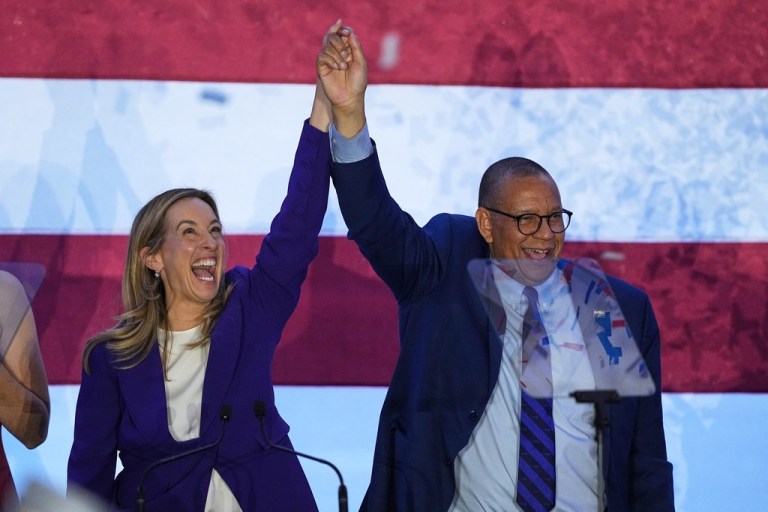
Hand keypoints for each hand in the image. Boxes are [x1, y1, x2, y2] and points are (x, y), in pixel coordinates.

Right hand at [317, 19, 367, 136]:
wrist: (349, 98)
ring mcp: (329, 60)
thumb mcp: (360, 62)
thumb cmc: (358, 82)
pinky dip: (330, 60)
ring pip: (327, 46)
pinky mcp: (322, 67)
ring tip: (343, 67)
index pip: (343, 34)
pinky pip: (322, 56)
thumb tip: (350, 32)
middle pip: (332, 36)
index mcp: (348, 50)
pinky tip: (337, 68)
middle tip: (346, 54)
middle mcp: (338, 53)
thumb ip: (356, 46)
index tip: (346, 32)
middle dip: (339, 42)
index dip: (343, 30)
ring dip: (337, 55)